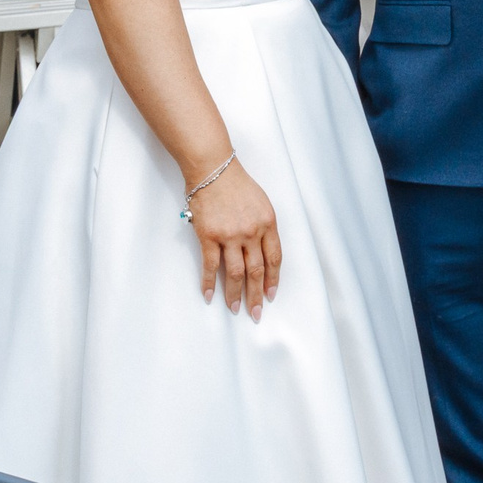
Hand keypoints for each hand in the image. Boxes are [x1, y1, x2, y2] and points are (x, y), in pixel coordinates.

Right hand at [188, 158, 280, 319]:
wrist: (213, 169)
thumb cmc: (237, 183)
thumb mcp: (261, 202)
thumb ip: (263, 227)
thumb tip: (260, 252)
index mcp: (268, 223)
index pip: (274, 259)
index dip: (273, 280)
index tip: (271, 295)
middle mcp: (252, 232)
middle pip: (257, 271)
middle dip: (257, 295)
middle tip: (256, 313)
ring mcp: (230, 235)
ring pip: (236, 273)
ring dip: (235, 294)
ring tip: (234, 309)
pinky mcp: (209, 236)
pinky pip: (211, 266)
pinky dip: (209, 283)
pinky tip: (208, 295)